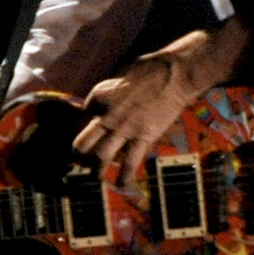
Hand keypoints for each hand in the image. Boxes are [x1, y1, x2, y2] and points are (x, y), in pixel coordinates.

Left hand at [73, 45, 206, 185]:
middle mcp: (107, 114)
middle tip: (80, 160)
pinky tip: (122, 185)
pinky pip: (130, 162)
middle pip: (82, 142)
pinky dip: (124, 176)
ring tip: (95, 177)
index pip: (84, 113)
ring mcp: (124, 128)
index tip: (96, 122)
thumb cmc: (149, 69)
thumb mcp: (119, 75)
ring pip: (100, 157)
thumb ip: (109, 92)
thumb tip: (104, 103)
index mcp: (98, 95)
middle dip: (78, 154)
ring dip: (95, 171)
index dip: (90, 118)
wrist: (175, 74)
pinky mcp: (143, 137)